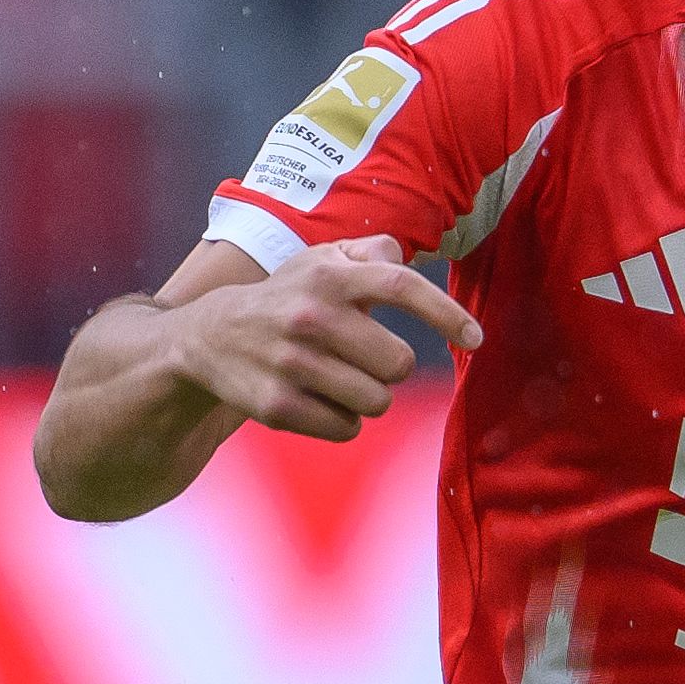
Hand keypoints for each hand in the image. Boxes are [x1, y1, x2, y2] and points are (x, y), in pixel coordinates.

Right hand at [168, 234, 480, 440]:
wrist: (208, 338)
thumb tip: (400, 257)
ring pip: (377, 402)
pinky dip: (342, 421)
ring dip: (368, 396)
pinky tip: (317, 399)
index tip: (476, 338)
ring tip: (337, 378)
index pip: (400, 287)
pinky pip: (347, 430)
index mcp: (329, 277)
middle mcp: (310, 316)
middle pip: (399, 364)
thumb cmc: (287, 297)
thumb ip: (370, 253)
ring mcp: (291, 364)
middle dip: (390, 367)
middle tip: (364, 358)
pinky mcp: (277, 406)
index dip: (445, 313)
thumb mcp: (320, 262)